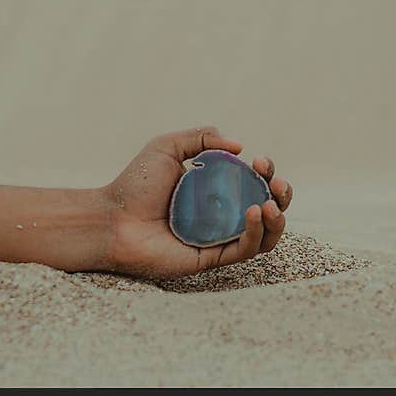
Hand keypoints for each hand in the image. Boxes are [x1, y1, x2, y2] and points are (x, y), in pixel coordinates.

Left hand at [102, 127, 292, 278]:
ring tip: (270, 203)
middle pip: (268, 209)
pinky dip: (255, 233)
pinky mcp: (211, 258)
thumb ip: (202, 137)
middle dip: (282, 195)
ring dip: (276, 220)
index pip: (254, 182)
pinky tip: (254, 213)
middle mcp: (222, 215)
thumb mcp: (168, 146)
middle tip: (277, 183)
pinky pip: (243, 250)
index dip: (265, 171)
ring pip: (264, 235)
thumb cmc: (135, 184)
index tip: (259, 160)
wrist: (112, 218)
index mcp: (216, 189)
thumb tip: (239, 146)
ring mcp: (218, 238)